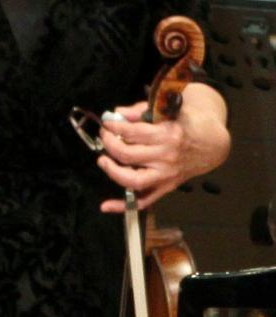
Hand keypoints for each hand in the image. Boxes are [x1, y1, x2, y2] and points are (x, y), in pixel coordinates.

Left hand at [97, 83, 229, 212]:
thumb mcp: (169, 110)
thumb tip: (117, 114)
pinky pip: (144, 201)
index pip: (132, 132)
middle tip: (104, 137)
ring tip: (103, 160)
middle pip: (128, 155)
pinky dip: (124, 205)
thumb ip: (141, 111)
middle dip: (109, 144)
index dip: (113, 127)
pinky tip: (106, 206)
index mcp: (168, 135)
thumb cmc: (190, 123)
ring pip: (133, 180)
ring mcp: (167, 175)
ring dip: (112, 171)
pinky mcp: (167, 187)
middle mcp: (167, 157)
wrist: (213, 144)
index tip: (106, 123)